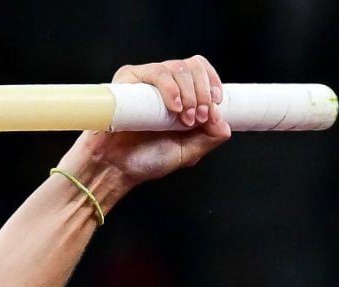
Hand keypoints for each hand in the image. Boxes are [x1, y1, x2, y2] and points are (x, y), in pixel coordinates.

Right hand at [68, 56, 232, 190]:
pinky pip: (155, 72)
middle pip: (192, 66)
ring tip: (184, 118)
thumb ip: (210, 137)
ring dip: (189, 92)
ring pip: (177, 67)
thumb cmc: (146, 160)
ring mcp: (144, 80)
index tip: (215, 105)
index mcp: (178, 94)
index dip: (212, 83)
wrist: (114, 169)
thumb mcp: (188, 152)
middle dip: (202, 91)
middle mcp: (163, 84)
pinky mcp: (126, 81)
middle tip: (199, 117)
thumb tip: (224, 119)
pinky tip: (174, 107)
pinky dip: (170, 87)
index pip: (201, 71)